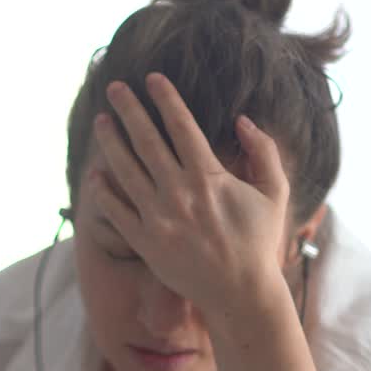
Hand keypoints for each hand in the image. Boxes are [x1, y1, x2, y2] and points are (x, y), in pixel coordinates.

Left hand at [91, 73, 290, 319]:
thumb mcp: (274, 193)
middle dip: (129, 110)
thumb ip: (264, 152)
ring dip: (111, 142)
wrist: (240, 293)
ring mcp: (159, 218)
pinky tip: (96, 173)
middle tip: (114, 88)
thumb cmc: (258, 241)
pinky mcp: (146, 242)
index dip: (165, 99)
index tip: (152, 78)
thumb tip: (243, 120)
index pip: (181, 126)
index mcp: (210, 177)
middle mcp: (180, 194)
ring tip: (101, 121)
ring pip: (126, 171)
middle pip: (147, 141)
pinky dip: (104, 191)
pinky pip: (117, 211)